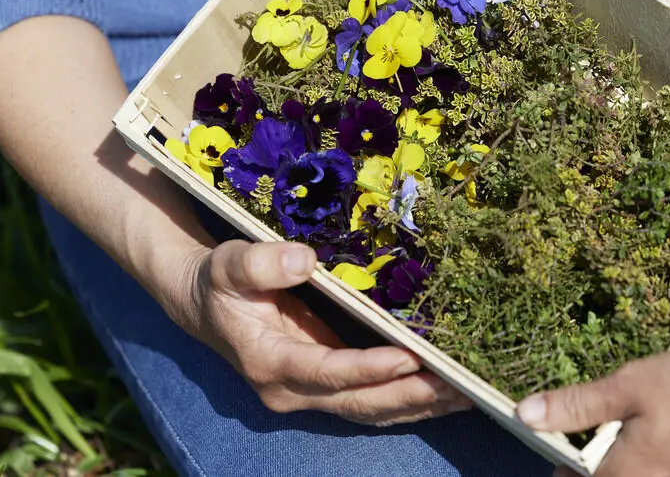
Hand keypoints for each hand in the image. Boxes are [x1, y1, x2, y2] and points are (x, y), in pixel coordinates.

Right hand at [179, 239, 472, 425]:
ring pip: (370, 410)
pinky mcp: (325, 387)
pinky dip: (407, 401)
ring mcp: (309, 394)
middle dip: (409, 395)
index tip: (409, 359)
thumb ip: (260, 263)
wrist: (203, 303)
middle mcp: (291, 390)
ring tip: (465, 395)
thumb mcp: (229, 264)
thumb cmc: (219, 280)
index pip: (327, 371)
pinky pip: (370, 402)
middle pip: (358, 402)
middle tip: (458, 386)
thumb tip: (305, 259)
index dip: (368, 368)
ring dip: (417, 405)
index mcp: (269, 362)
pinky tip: (444, 395)